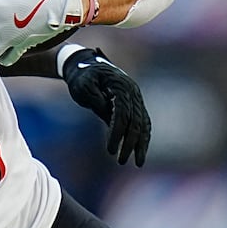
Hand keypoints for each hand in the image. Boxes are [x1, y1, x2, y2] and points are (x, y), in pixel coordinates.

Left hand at [60, 45, 150, 166]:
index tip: (110, 151)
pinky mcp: (135, 104)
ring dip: (142, 144)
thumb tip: (110, 118)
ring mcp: (136, 98)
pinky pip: (143, 122)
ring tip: (138, 163)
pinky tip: (140, 151)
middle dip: (130, 144)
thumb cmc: (82, 77)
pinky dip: (143, 137)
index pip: (123, 114)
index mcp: (121, 86)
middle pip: (136, 122)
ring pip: (144, 124)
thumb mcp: (83, 87)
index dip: (117, 133)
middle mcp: (133, 92)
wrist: (86, 65)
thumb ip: (97, 101)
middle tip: (122, 161)